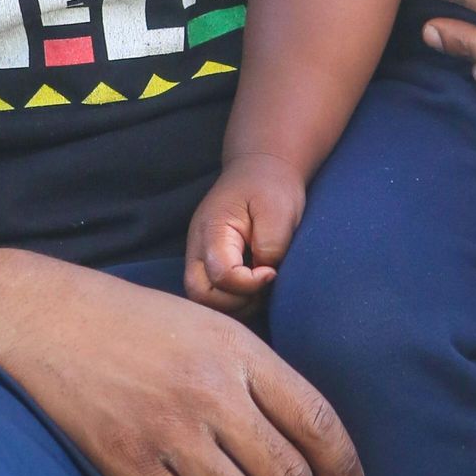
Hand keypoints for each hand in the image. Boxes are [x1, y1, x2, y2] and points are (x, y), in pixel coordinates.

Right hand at [0, 252, 360, 475]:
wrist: (46, 320)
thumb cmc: (134, 321)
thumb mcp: (208, 325)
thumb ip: (254, 372)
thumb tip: (303, 434)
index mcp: (240, 352)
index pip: (317, 421)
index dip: (344, 469)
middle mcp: (213, 393)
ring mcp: (170, 432)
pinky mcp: (129, 465)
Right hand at [185, 156, 305, 313]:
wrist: (259, 171)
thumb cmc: (270, 187)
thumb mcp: (279, 210)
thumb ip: (271, 245)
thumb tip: (264, 276)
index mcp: (213, 228)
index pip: (220, 274)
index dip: (250, 283)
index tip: (273, 271)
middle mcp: (197, 246)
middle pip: (200, 294)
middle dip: (236, 302)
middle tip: (264, 286)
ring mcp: (199, 257)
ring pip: (204, 300)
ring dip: (236, 304)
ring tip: (262, 287)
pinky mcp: (207, 265)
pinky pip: (213, 296)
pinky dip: (234, 301)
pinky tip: (255, 288)